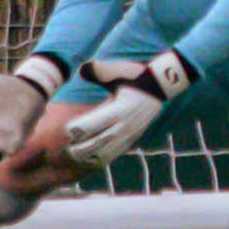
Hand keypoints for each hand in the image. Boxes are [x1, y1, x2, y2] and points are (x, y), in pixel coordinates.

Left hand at [63, 49, 196, 165]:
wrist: (159, 84)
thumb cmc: (134, 75)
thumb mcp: (115, 70)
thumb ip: (96, 70)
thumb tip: (80, 70)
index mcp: (118, 109)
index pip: (95, 125)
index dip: (80, 130)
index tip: (68, 131)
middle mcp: (125, 124)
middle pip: (100, 142)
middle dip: (83, 148)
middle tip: (68, 149)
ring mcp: (131, 132)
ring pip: (109, 151)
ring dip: (93, 156)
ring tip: (78, 156)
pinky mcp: (134, 136)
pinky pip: (118, 151)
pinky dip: (104, 157)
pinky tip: (93, 158)